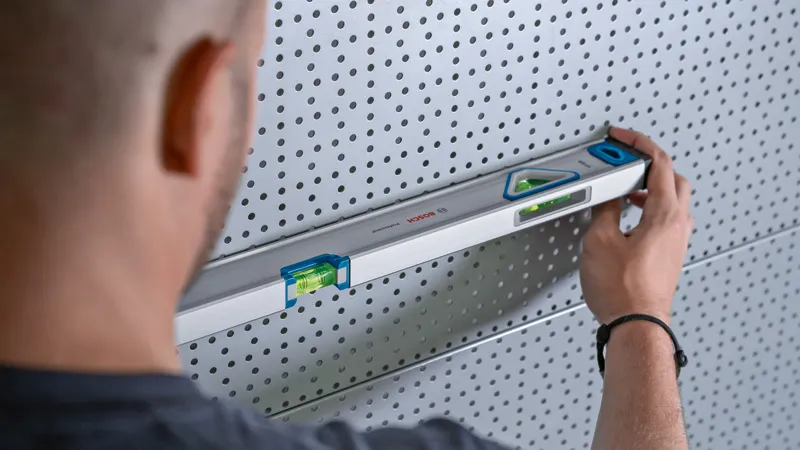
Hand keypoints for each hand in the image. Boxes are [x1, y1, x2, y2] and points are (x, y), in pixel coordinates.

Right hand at [580, 128, 693, 324]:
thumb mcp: (599, 241)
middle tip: (626, 159)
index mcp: (664, 214)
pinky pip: (666, 219)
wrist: (636, 324)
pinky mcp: (670, 255)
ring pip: (672, 200)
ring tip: (624, 187)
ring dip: (650, 187)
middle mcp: (677, 225)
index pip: (660, 163)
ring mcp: (676, 241)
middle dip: (650, 164)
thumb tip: (606, 197)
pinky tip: (630, 217)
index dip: (640, 143)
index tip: (623, 137)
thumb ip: (604, 210)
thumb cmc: (623, 290)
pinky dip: (650, 208)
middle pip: (673, 178)